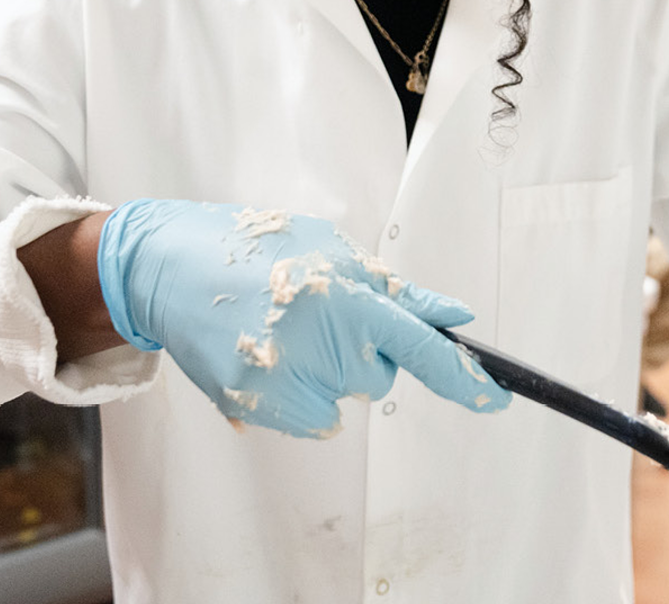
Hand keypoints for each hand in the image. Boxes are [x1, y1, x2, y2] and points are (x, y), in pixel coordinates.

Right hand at [96, 201, 509, 436]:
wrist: (173, 269)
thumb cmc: (258, 250)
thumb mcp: (334, 252)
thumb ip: (397, 292)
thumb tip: (454, 314)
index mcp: (347, 300)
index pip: (420, 346)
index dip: (463, 377)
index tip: (495, 399)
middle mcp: (322, 345)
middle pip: (380, 376)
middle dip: (363, 352)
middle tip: (317, 314)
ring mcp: (289, 382)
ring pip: (345, 397)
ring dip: (329, 373)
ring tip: (284, 330)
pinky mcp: (262, 407)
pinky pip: (313, 418)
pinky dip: (300, 394)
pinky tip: (269, 354)